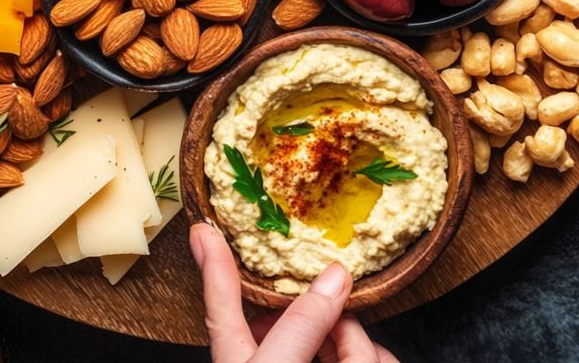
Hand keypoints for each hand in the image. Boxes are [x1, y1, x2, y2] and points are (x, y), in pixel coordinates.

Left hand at [190, 222, 399, 362]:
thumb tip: (334, 276)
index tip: (201, 229)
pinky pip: (377, 356)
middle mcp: (278, 359)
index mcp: (242, 356)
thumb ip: (300, 324)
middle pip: (316, 315)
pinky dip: (375, 360)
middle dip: (344, 326)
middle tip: (348, 334)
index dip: (213, 264)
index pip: (223, 303)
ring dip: (364, 351)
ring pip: (354, 337)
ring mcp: (316, 362)